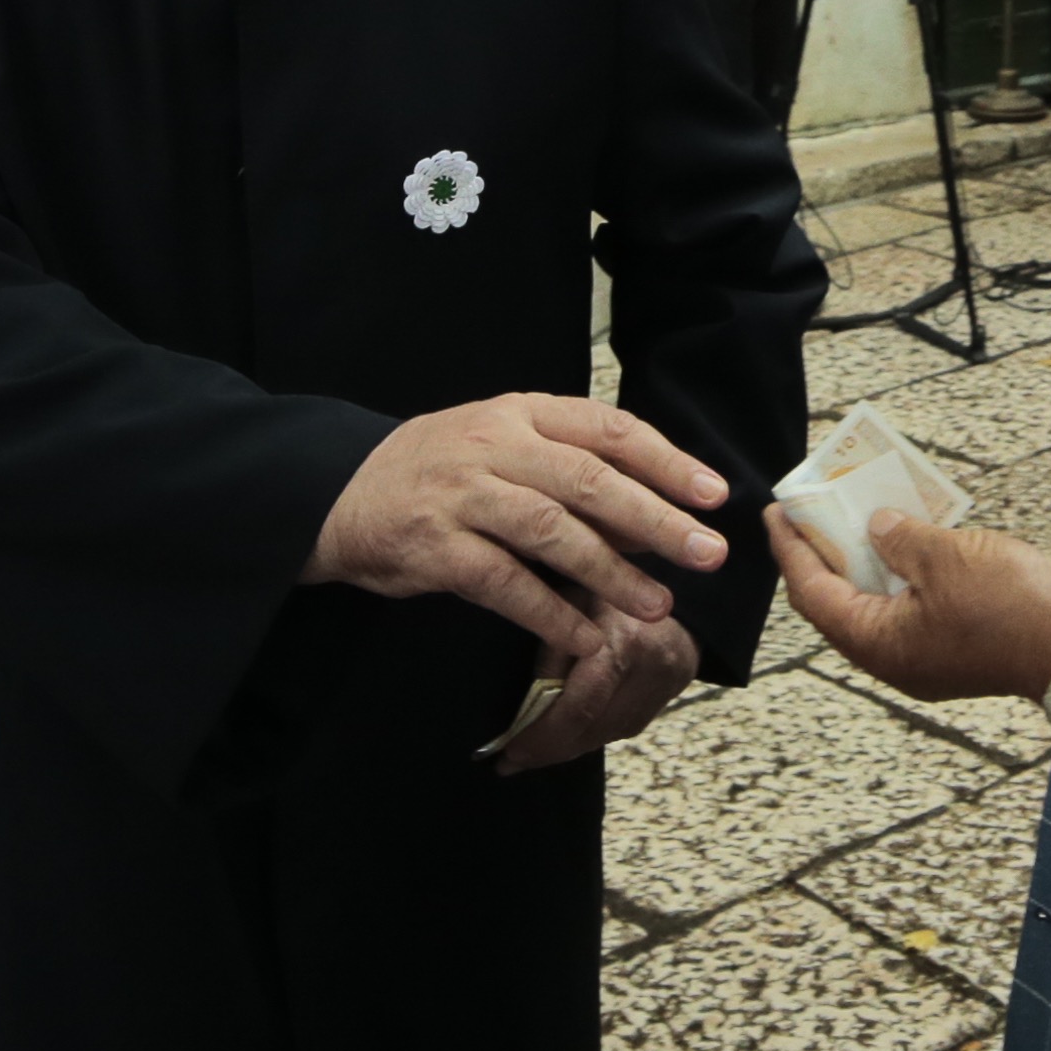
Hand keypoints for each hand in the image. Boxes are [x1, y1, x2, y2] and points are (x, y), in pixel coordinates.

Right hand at [310, 395, 728, 660]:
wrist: (337, 493)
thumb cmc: (437, 471)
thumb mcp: (500, 444)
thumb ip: (566, 467)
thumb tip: (650, 508)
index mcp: (520, 413)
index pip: (607, 428)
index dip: (666, 460)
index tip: (713, 493)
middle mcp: (494, 446)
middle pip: (590, 480)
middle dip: (656, 519)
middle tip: (707, 553)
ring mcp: (463, 495)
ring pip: (552, 531)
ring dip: (612, 572)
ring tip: (658, 603)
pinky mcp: (435, 547)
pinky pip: (505, 583)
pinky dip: (549, 612)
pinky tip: (585, 637)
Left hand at [489, 607, 701, 774]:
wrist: (677, 612)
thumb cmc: (611, 599)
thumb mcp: (575, 601)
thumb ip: (554, 649)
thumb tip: (526, 707)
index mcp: (623, 644)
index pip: (581, 704)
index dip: (545, 734)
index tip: (509, 751)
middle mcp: (645, 678)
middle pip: (589, 730)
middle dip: (546, 750)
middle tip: (509, 762)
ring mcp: (655, 701)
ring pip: (598, 739)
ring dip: (560, 751)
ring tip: (525, 755)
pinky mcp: (653, 713)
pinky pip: (609, 736)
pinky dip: (580, 741)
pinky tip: (557, 740)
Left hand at [767, 505, 1050, 705]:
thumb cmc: (1013, 605)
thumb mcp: (947, 556)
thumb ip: (899, 538)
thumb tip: (876, 526)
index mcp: (878, 643)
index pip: (813, 592)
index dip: (791, 549)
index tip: (776, 511)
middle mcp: (893, 659)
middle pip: (839, 602)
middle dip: (825, 554)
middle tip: (813, 510)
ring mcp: (926, 658)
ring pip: (878, 605)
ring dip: (867, 562)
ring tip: (858, 516)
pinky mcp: (956, 650)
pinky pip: (912, 609)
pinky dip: (903, 575)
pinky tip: (909, 540)